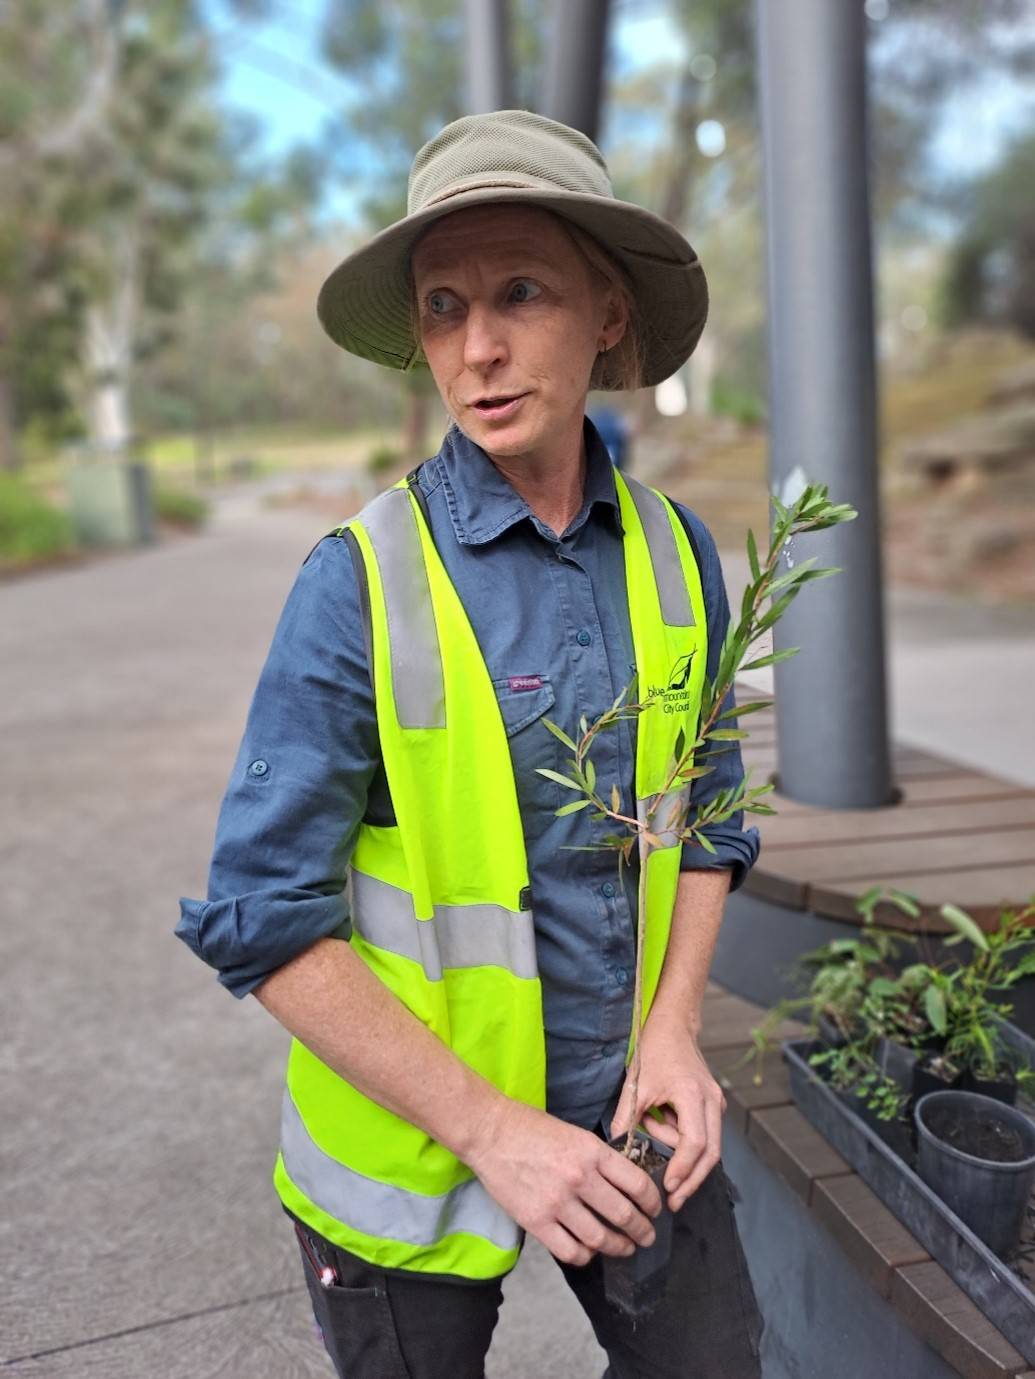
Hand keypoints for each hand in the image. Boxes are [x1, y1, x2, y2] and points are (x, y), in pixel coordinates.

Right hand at [464, 1097, 662, 1266]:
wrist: (490, 1132)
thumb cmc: (530, 1127)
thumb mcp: (574, 1133)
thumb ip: (597, 1158)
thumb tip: (621, 1183)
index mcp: (592, 1151)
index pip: (637, 1184)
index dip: (652, 1202)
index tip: (655, 1209)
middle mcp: (580, 1178)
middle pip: (624, 1215)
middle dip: (643, 1231)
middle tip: (647, 1236)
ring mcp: (558, 1202)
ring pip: (600, 1238)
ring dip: (619, 1247)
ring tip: (624, 1248)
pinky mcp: (537, 1221)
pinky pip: (570, 1251)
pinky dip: (585, 1255)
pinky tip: (589, 1251)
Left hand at [610, 1010, 725, 1211]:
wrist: (673, 1025)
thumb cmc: (654, 1050)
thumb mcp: (636, 1085)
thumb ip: (626, 1118)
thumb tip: (616, 1149)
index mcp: (693, 1096)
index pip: (695, 1143)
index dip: (682, 1169)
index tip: (668, 1187)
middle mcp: (711, 1102)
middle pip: (711, 1153)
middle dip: (692, 1179)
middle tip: (674, 1200)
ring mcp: (716, 1103)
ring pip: (709, 1146)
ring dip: (682, 1153)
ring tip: (651, 1126)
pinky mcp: (712, 1104)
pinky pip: (704, 1134)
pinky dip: (685, 1141)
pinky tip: (661, 1123)